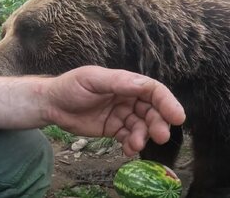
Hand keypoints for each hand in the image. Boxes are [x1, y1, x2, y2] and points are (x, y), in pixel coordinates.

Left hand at [42, 66, 184, 155]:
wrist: (51, 105)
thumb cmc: (70, 86)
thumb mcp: (92, 79)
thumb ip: (117, 82)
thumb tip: (142, 85)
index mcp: (125, 82)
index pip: (153, 90)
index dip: (167, 102)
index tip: (177, 117)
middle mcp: (128, 98)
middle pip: (152, 110)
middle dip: (158, 123)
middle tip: (160, 136)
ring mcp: (122, 114)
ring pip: (141, 126)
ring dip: (143, 137)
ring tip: (135, 145)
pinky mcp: (114, 129)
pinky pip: (129, 137)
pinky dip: (131, 144)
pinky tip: (128, 150)